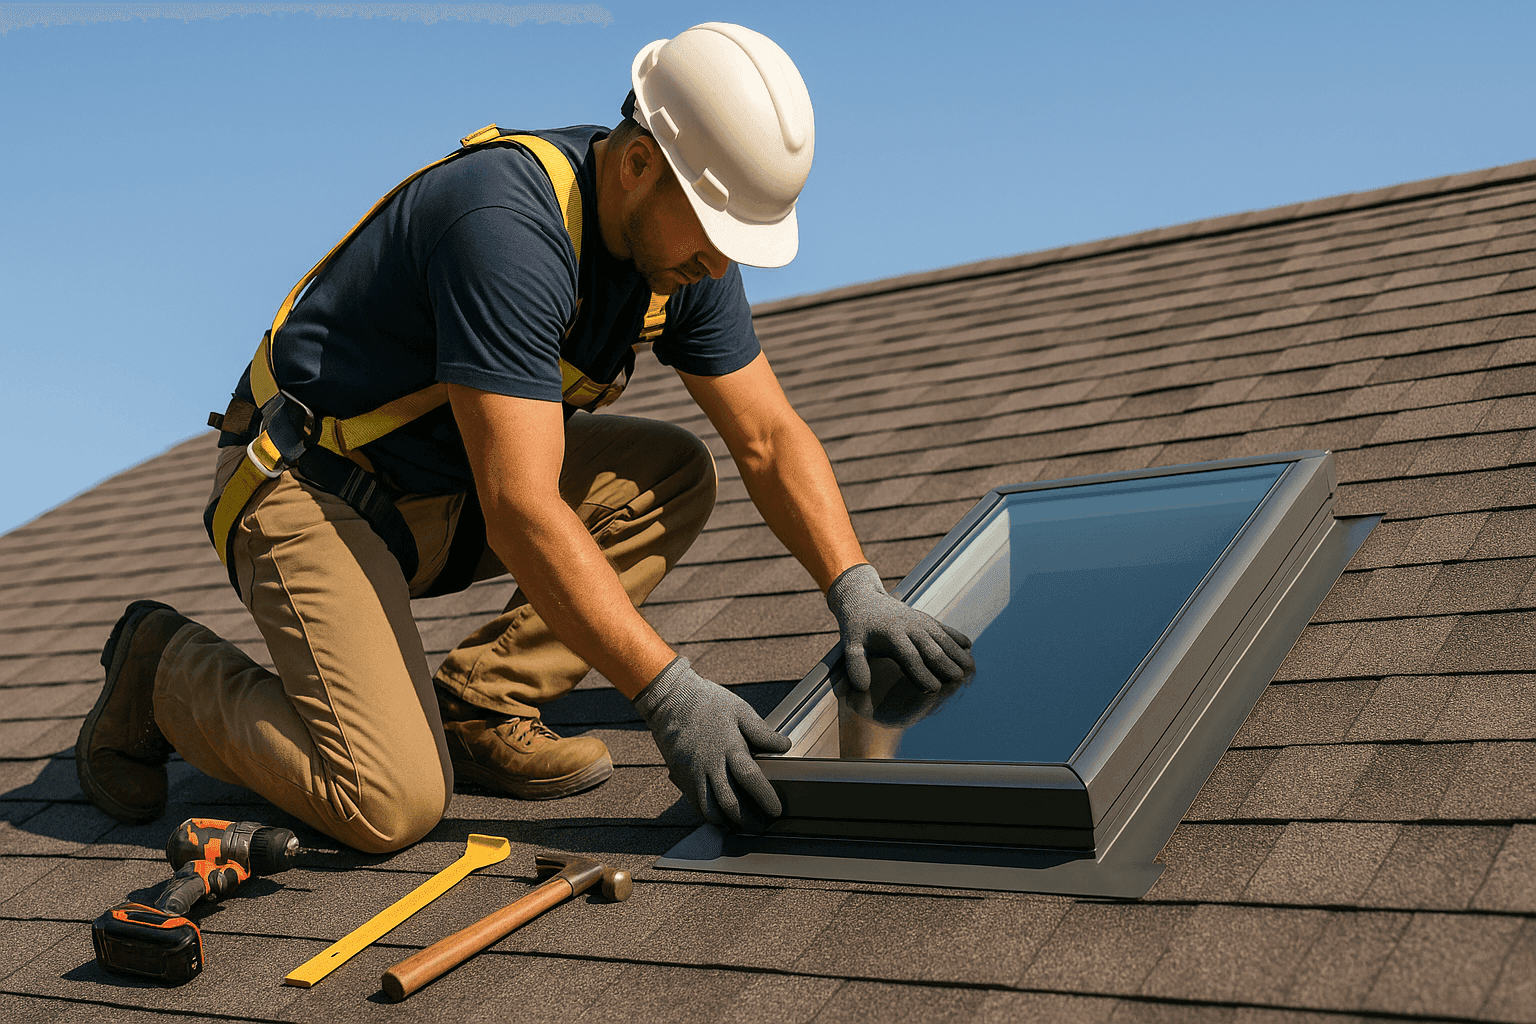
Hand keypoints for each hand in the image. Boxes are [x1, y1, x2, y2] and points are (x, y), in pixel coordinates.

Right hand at [633, 657, 790, 829]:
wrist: (671, 700)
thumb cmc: (709, 703)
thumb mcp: (740, 710)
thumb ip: (762, 732)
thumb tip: (785, 746)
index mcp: (730, 746)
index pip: (751, 779)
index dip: (765, 798)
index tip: (776, 810)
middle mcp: (710, 764)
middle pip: (730, 802)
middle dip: (748, 820)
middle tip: (760, 826)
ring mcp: (693, 772)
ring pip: (709, 809)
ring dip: (727, 822)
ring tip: (740, 825)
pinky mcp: (681, 776)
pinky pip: (695, 803)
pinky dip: (709, 814)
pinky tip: (720, 816)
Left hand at [826, 563, 973, 691]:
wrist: (864, 599)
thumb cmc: (857, 628)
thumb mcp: (850, 645)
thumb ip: (855, 665)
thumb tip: (861, 687)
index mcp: (892, 635)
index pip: (910, 657)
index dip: (922, 673)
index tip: (932, 690)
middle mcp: (910, 627)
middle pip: (932, 648)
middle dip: (946, 665)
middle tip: (959, 682)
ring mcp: (920, 621)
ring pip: (943, 638)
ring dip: (957, 652)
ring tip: (970, 668)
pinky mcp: (925, 618)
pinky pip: (944, 628)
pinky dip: (956, 636)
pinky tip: (969, 647)